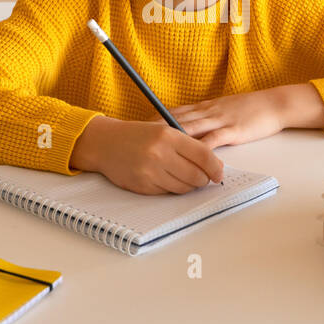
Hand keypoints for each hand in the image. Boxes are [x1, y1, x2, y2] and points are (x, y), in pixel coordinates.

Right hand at [80, 117, 223, 194]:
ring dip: (190, 186)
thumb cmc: (137, 135)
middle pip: (196, 176)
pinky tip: (168, 179)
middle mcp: (159, 154)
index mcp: (168, 136)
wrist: (105, 143)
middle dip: (204, 179)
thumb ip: (188, 145)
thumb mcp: (163, 130)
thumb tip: (214, 164)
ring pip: (184, 188)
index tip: (219, 173)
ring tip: (186, 177)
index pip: (203, 156)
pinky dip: (172, 188)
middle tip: (204, 177)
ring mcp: (150, 172)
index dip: (216, 167)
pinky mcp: (142, 186)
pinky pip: (168, 193)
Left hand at [144, 89, 286, 148]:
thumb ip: (206, 117)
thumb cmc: (250, 109)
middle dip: (156, 128)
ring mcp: (219, 120)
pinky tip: (189, 157)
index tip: (139, 126)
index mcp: (205, 107)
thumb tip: (189, 128)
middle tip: (138, 137)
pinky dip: (200, 150)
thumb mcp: (223, 109)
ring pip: (191, 129)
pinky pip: (213, 140)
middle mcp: (208, 112)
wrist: (273, 104)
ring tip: (156, 148)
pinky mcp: (232, 130)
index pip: (175, 112)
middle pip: (176, 119)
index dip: (156, 119)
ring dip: (172, 139)